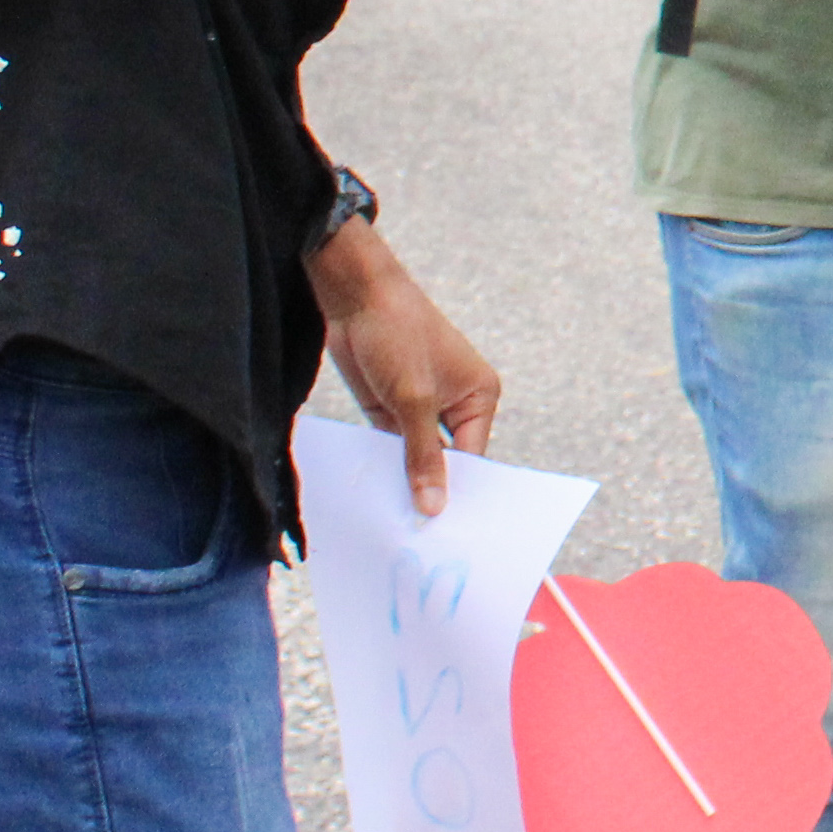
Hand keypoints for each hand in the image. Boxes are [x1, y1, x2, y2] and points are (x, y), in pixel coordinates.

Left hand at [311, 216, 501, 514]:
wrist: (353, 293)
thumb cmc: (397, 333)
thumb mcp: (413, 399)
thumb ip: (423, 455)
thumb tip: (434, 507)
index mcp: (479, 397)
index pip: (472, 458)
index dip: (458, 493)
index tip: (443, 533)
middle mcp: (455, 405)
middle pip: (446, 461)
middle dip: (431, 491)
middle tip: (418, 538)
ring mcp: (420, 407)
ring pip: (415, 457)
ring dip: (403, 481)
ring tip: (393, 526)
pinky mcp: (389, 407)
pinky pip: (390, 447)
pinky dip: (383, 467)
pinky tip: (373, 498)